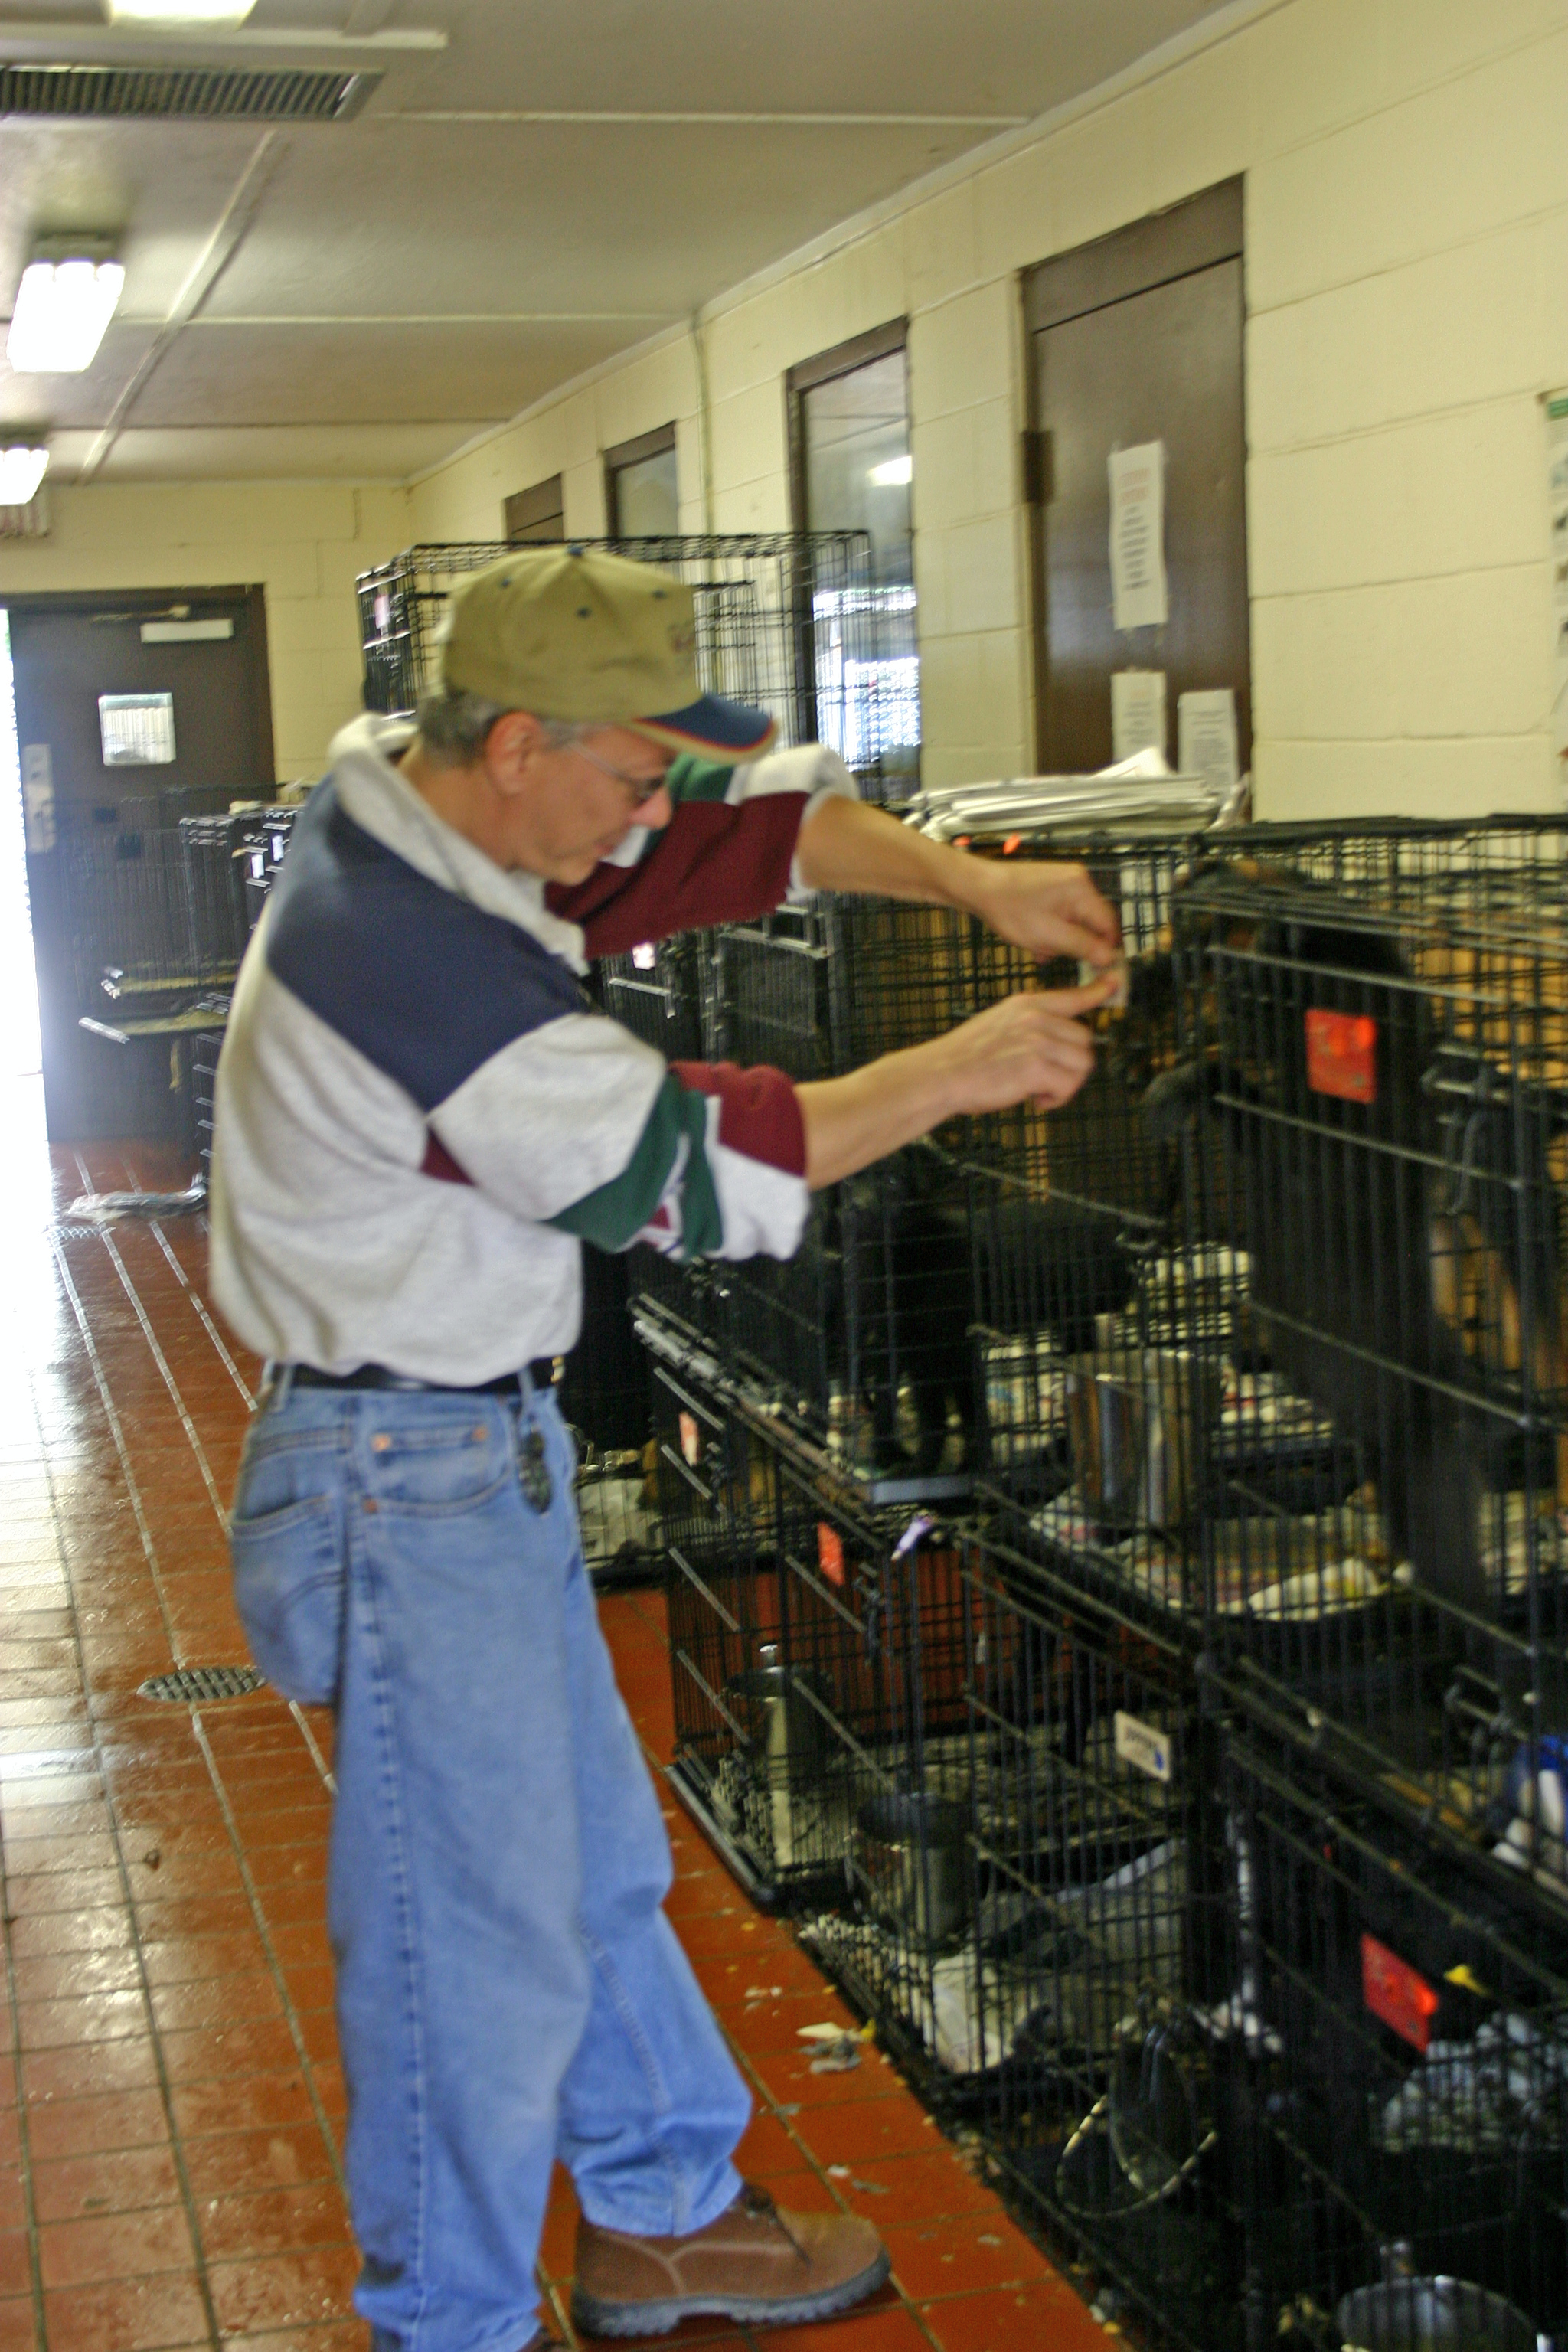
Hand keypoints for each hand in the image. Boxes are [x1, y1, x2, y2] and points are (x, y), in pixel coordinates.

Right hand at [935, 974, 1121, 1117]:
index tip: (1113, 984)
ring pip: (1082, 1064)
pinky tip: (1034, 1098)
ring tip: (1038, 1090)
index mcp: (1026, 1005)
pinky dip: (1056, 1099)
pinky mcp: (1036, 1067)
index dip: (1097, 991)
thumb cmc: (966, 1058)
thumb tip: (1058, 1039)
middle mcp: (1036, 1018)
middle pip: (1085, 1040)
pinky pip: (1068, 1086)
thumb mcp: (999, 1023)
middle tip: (1046, 1079)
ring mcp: (1037, 1041)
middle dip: (1072, 1065)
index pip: (1071, 996)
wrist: (941, 1075)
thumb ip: (1030, 1024)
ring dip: (1066, 1084)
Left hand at [971, 858, 1121, 966]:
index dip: (1106, 949)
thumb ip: (1083, 947)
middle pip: (1093, 924)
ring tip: (1038, 944)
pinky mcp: (1053, 887)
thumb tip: (1109, 957)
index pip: (1109, 925)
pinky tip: (1035, 937)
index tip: (1098, 967)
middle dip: (1076, 944)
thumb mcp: (1048, 936)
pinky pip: (1063, 915)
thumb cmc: (1008, 907)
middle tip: (1055, 953)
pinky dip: (1052, 930)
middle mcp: (1078, 881)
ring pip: (1076, 922)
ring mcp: (1065, 882)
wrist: (979, 888)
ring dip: (1061, 939)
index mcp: (1082, 890)